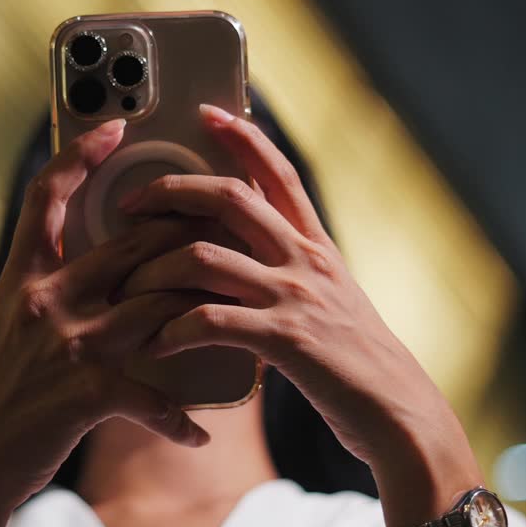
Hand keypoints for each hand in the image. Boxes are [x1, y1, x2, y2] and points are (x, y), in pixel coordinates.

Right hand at [0, 118, 211, 509]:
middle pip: (129, 244)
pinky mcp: (86, 393)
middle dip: (182, 230)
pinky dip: (178, 418)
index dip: (80, 157)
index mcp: (21, 279)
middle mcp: (43, 301)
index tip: (114, 126)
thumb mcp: (1, 326)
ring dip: (203, 311)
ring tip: (239, 311)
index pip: (46, 199)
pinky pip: (152, 398)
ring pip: (157, 306)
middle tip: (223, 218)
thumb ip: (38, 287)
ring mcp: (67, 345)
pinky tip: (200, 432)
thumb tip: (73, 255)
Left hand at [117, 105, 474, 474]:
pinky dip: (172, 331)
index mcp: (317, 246)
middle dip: (171, 191)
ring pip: (204, 256)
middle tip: (130, 203)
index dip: (243, 137)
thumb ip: (296, 273)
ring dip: (153, 270)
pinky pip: (210, 320)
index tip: (208, 113)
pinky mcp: (284, 340)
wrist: (399, 414)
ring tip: (126, 289)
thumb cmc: (357, 365)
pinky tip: (154, 347)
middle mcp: (307, 259)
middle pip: (229, 198)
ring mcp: (295, 296)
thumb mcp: (334, 301)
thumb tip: (250, 258)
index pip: (278, 173)